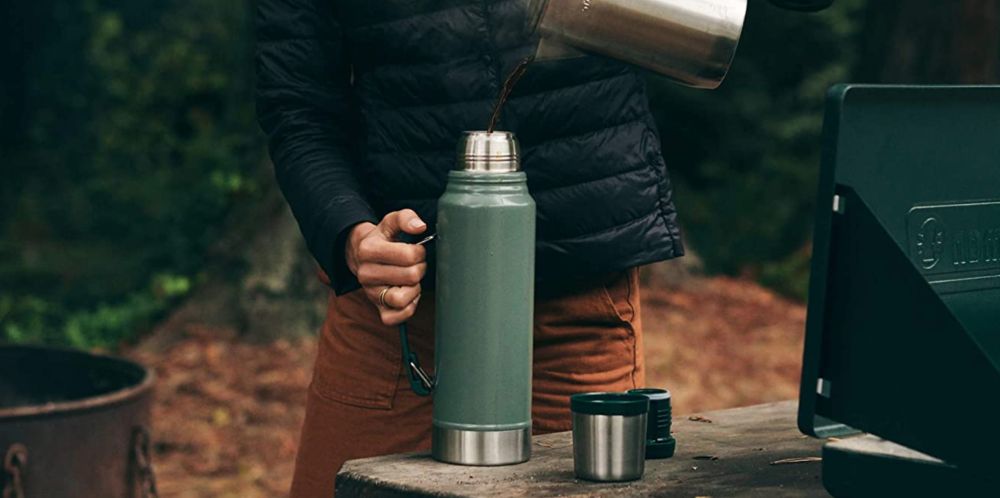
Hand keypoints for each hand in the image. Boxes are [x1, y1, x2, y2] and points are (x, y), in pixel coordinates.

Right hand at [346, 209, 426, 324]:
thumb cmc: (382, 238)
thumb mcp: (391, 222)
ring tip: (412, 279)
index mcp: (369, 250)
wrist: (361, 255)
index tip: (416, 250)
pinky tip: (409, 294)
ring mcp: (370, 293)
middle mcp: (366, 274)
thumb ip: (406, 218)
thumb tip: (420, 227)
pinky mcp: (377, 308)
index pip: (408, 255)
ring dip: (414, 289)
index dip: (420, 252)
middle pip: (410, 276)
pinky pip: (395, 318)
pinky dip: (408, 308)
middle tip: (416, 264)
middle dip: (420, 268)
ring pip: (401, 300)